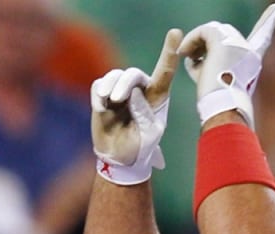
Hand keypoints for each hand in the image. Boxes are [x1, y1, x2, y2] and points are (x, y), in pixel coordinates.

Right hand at [91, 28, 181, 185]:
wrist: (119, 159)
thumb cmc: (140, 147)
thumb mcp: (149, 134)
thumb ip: (144, 113)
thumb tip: (134, 92)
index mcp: (157, 97)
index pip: (165, 71)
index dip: (170, 51)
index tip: (175, 33)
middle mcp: (140, 90)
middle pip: (132, 73)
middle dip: (124, 83)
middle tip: (118, 99)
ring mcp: (120, 91)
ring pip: (114, 75)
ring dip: (111, 87)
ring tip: (109, 102)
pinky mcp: (103, 95)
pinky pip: (98, 84)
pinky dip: (99, 94)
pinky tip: (101, 107)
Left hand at [178, 3, 274, 127]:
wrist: (222, 109)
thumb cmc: (218, 104)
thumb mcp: (218, 83)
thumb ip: (210, 66)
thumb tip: (194, 57)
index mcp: (252, 61)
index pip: (262, 37)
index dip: (268, 22)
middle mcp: (248, 50)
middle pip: (224, 33)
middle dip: (206, 42)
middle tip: (191, 57)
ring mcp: (237, 44)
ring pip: (212, 30)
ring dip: (196, 40)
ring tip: (185, 54)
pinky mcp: (222, 42)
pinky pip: (203, 32)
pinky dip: (190, 41)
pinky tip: (183, 52)